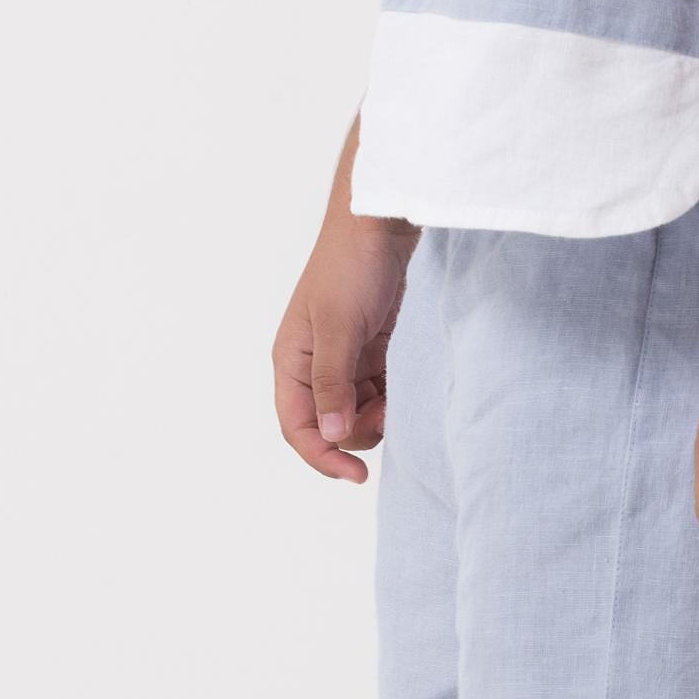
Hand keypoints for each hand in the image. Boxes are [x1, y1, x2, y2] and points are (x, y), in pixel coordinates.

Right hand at [274, 210, 417, 483]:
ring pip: (356, 412)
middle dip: (358, 431)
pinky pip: (377, 391)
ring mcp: (343, 357)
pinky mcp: (370, 349)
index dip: (322, 457)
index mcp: (291, 361)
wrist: (382, 222)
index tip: (356, 475)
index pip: (297, 428)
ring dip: (378, 415)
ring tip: (401, 395)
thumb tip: (331, 435)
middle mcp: (312, 364)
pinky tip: (407, 385)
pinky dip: (391, 397)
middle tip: (390, 411)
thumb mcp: (339, 326)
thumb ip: (333, 383)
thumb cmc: (351, 266)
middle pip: (329, 426)